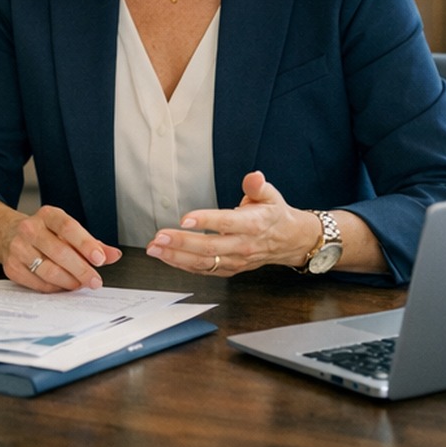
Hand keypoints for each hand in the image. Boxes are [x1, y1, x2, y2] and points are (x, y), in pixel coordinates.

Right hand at [0, 205, 119, 291]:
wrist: (6, 233)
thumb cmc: (44, 233)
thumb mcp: (67, 231)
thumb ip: (92, 243)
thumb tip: (113, 255)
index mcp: (47, 215)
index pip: (68, 227)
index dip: (86, 244)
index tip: (100, 259)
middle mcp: (29, 228)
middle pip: (59, 252)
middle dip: (82, 270)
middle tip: (95, 281)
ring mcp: (18, 248)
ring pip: (49, 271)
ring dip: (69, 282)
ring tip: (80, 284)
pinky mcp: (11, 267)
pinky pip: (39, 283)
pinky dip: (55, 287)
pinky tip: (62, 285)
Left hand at [146, 170, 318, 275]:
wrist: (290, 241)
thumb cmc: (274, 215)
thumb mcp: (270, 196)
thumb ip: (257, 186)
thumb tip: (254, 176)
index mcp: (253, 224)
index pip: (227, 223)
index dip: (206, 221)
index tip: (185, 219)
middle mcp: (243, 245)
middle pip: (210, 247)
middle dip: (181, 243)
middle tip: (159, 237)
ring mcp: (236, 260)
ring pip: (204, 262)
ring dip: (176, 256)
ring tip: (155, 248)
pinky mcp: (230, 268)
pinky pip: (204, 270)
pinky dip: (183, 265)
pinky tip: (166, 256)